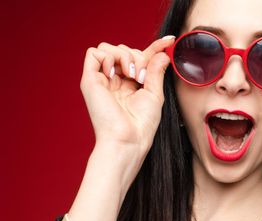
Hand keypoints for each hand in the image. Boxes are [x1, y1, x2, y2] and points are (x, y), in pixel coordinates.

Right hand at [80, 36, 174, 161]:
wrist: (128, 138)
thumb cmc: (141, 124)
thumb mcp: (155, 93)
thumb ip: (156, 70)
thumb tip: (163, 52)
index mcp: (130, 84)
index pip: (140, 57)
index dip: (154, 47)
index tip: (170, 40)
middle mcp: (115, 80)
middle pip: (125, 49)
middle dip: (139, 57)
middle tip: (144, 78)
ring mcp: (102, 79)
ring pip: (109, 47)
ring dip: (125, 56)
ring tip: (132, 76)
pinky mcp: (90, 80)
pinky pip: (93, 52)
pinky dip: (108, 57)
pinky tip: (117, 73)